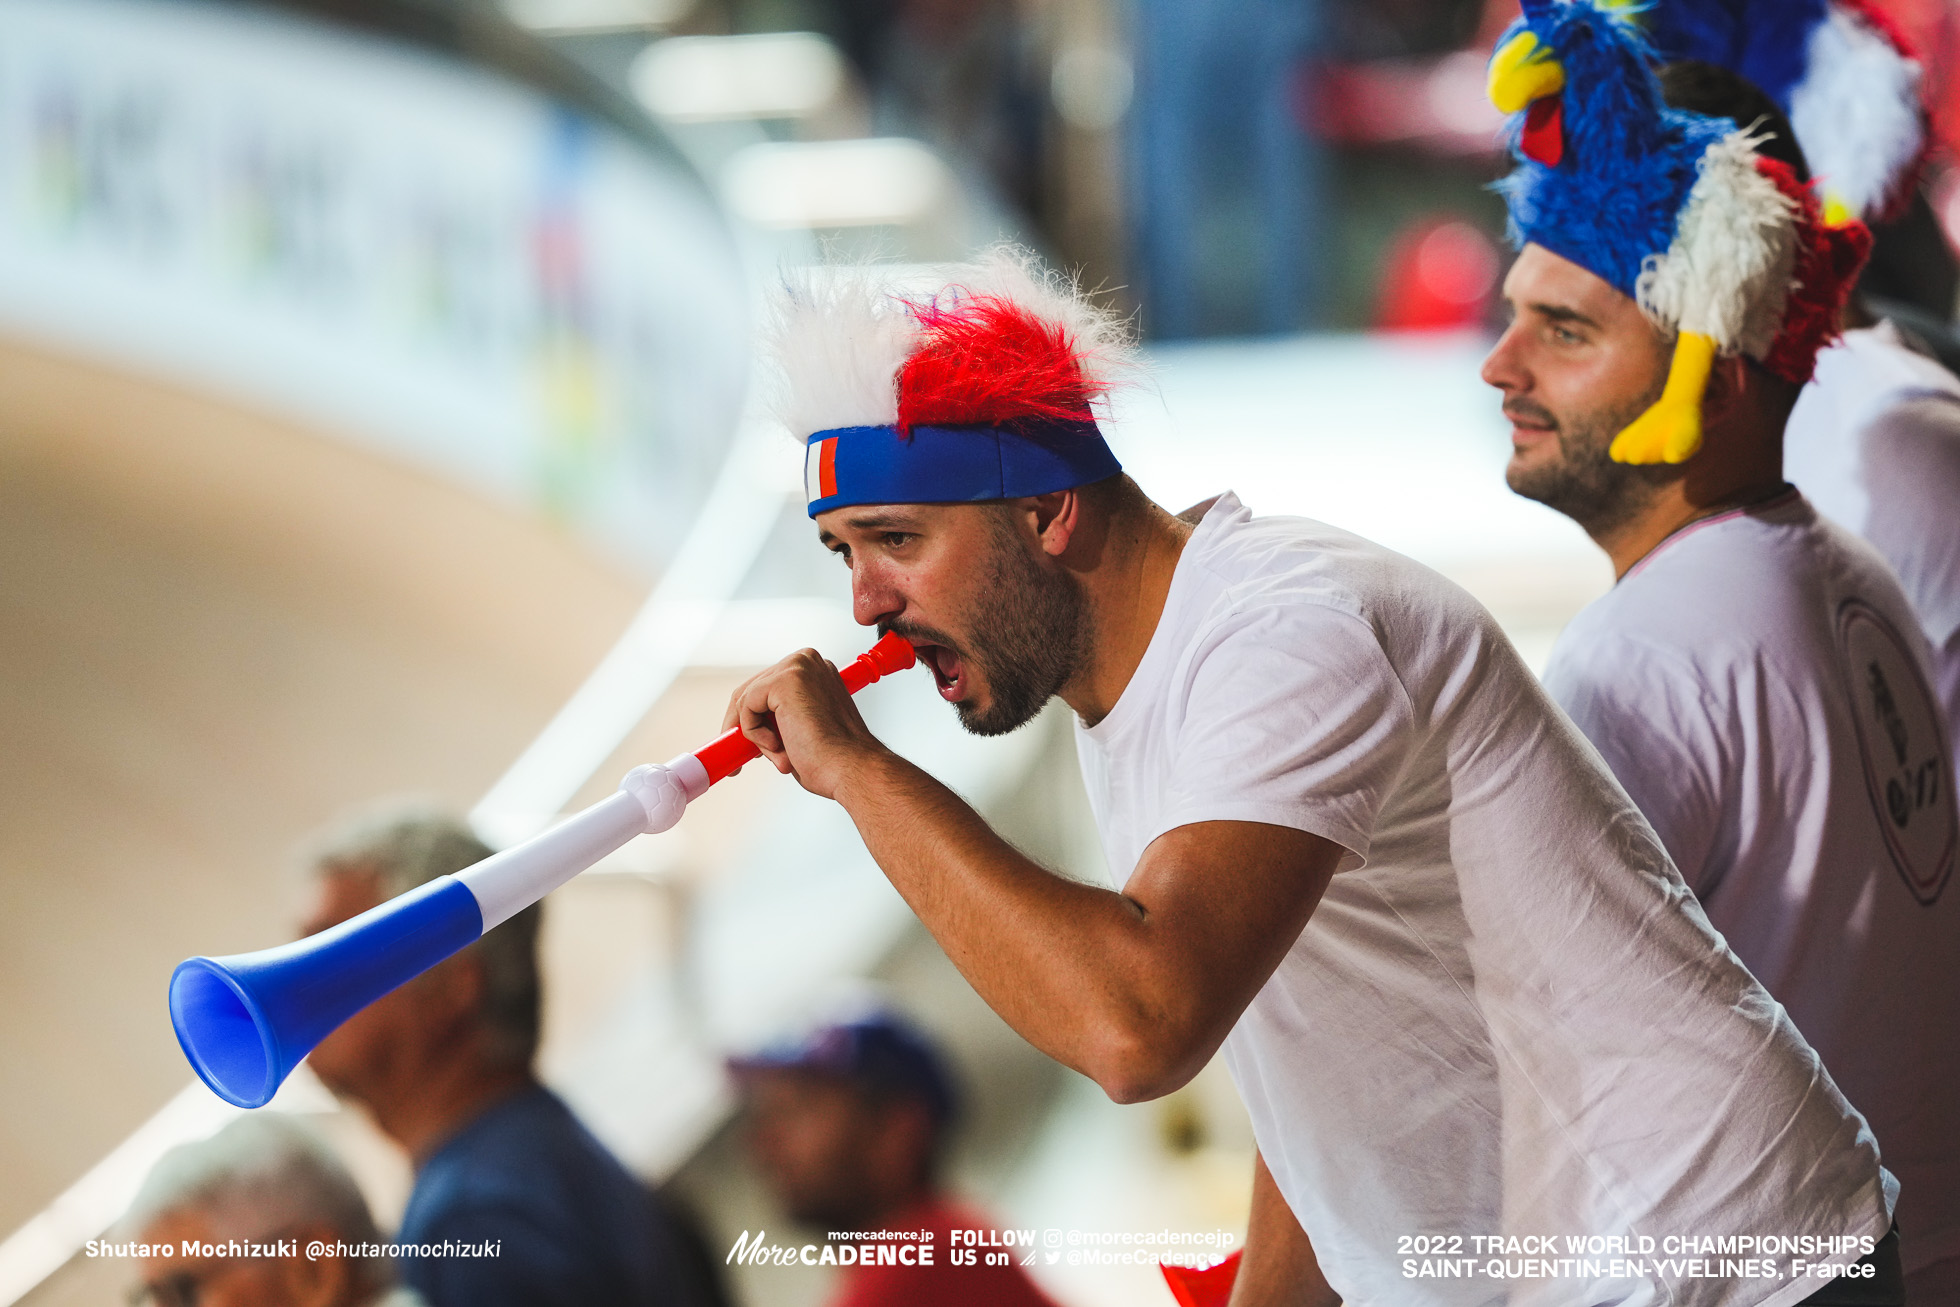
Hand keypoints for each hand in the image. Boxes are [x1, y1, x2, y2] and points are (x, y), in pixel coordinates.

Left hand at [722, 648, 887, 799]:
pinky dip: (753, 732)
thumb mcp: (800, 728)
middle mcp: (807, 662)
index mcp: (814, 671)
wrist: (850, 768)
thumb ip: (780, 717)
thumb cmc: (833, 757)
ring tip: (780, 755)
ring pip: (746, 698)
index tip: (748, 742)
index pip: (767, 687)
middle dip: (743, 724)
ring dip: (754, 734)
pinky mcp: (784, 679)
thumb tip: (752, 723)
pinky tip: (779, 745)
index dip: (754, 716)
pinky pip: (746, 705)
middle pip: (752, 689)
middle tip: (745, 755)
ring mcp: (796, 667)